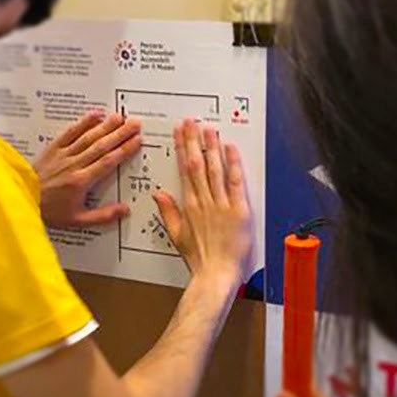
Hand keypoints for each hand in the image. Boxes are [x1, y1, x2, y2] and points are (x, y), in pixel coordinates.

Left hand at [35, 110, 140, 228]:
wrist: (23, 199)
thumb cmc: (49, 210)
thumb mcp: (77, 220)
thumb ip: (102, 216)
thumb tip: (124, 210)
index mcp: (81, 181)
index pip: (108, 161)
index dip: (124, 149)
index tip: (136, 141)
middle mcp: (74, 164)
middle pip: (102, 145)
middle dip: (120, 133)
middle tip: (135, 123)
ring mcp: (63, 154)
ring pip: (88, 136)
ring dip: (105, 126)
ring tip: (120, 117)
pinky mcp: (53, 148)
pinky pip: (70, 132)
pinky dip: (82, 122)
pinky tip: (94, 115)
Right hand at [154, 119, 253, 286]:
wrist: (215, 274)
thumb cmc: (199, 259)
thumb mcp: (177, 235)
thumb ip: (168, 212)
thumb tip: (158, 194)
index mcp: (189, 206)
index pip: (183, 170)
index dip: (181, 148)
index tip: (180, 133)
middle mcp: (204, 201)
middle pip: (196, 164)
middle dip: (193, 141)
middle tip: (191, 122)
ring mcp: (221, 204)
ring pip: (213, 169)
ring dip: (211, 147)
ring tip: (209, 129)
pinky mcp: (238, 211)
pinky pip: (235, 183)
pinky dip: (233, 165)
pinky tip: (230, 149)